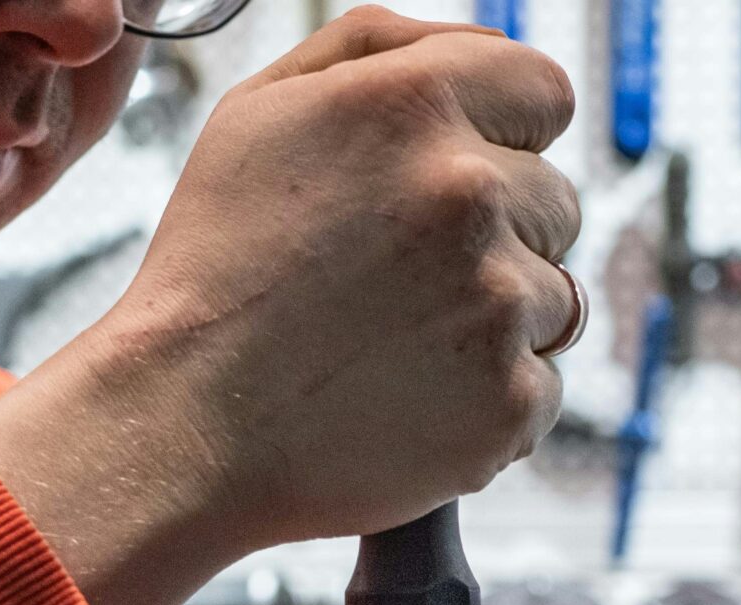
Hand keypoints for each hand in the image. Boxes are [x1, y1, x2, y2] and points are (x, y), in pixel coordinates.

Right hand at [0, 8, 581, 604]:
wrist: (183, 423)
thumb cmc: (217, 267)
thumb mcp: (262, 113)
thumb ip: (381, 49)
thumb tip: (489, 44)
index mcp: (417, 102)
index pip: (545, 91)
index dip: (503, 140)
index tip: (453, 186)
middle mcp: (470, 190)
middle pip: (556, 202)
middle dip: (498, 235)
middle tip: (397, 282)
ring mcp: (497, 301)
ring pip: (555, 298)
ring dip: (495, 320)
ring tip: (395, 346)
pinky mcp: (508, 400)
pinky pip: (539, 387)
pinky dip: (487, 400)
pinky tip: (407, 402)